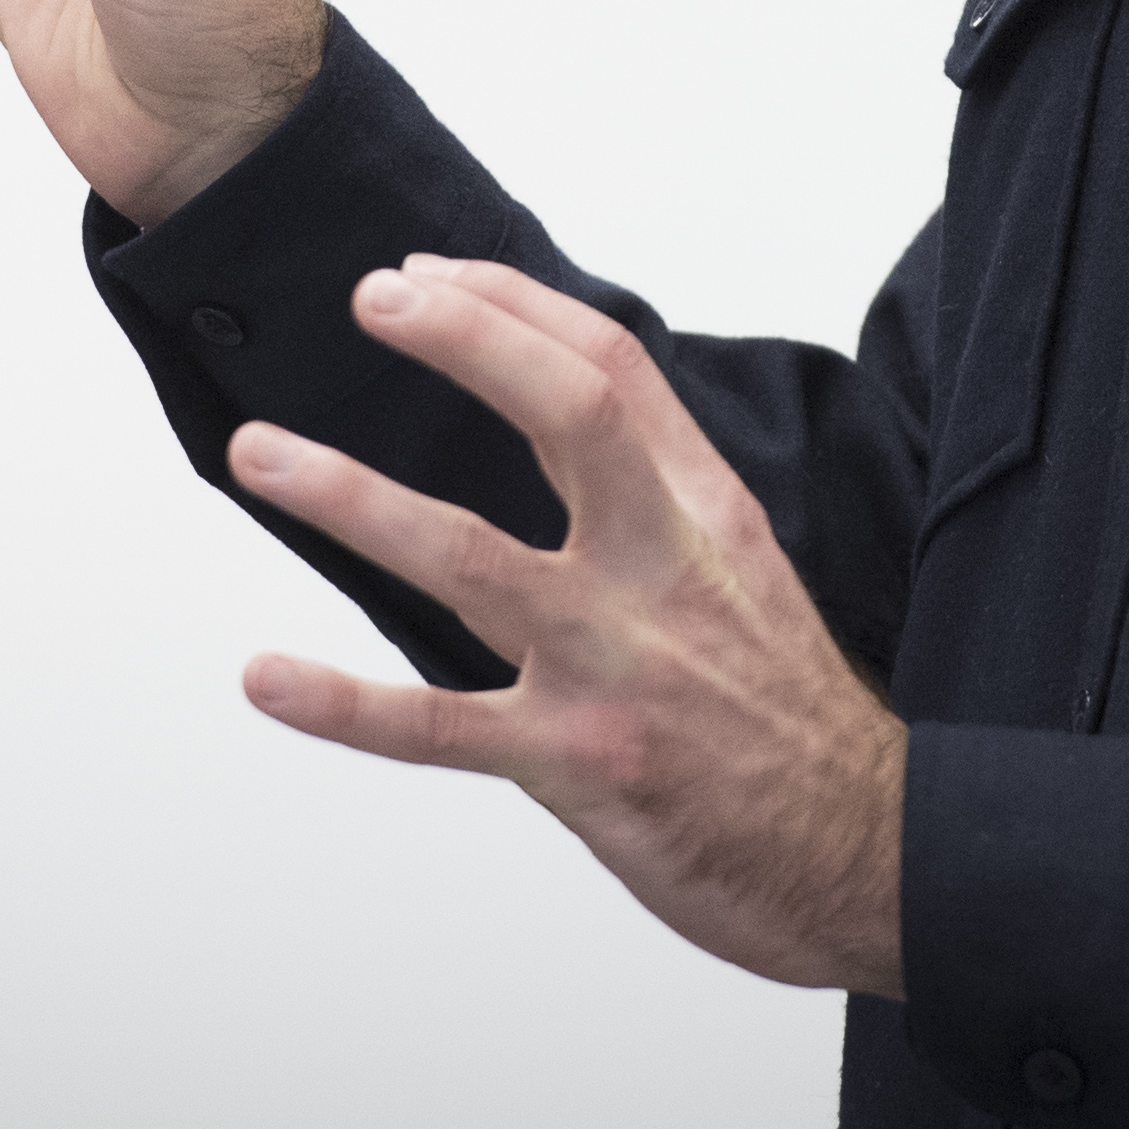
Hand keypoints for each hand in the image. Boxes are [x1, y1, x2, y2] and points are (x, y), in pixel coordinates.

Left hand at [232, 256, 907, 998]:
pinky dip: (345, 705)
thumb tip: (572, 409)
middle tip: (373, 296)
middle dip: (466, 340)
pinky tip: (269, 677)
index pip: (608, 370)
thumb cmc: (792, 713)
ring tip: (259, 452)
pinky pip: (439, 727)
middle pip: (565, 413)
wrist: (869, 853)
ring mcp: (614, 664)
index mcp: (704, 515)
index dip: (510, 306)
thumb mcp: (746, 568)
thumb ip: (659, 492)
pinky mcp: (576, 763)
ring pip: (469, 558)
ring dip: (352, 498)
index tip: (426, 274)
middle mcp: (660, 570)